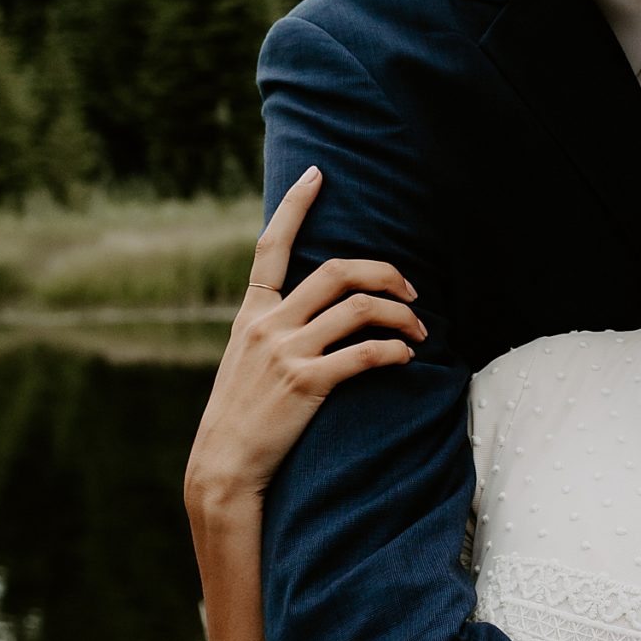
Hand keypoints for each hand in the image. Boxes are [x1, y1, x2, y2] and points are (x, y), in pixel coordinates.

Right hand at [183, 167, 425, 514]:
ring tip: (418, 332)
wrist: (222, 466)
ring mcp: (286, 352)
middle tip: (412, 288)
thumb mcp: (243, 360)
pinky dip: (394, 351)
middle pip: (336, 270)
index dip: (295, 205)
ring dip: (401, 315)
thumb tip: (310, 310)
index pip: (270, 245)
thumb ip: (271, 329)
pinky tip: (405, 358)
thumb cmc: (240, 417)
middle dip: (384, 272)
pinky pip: (365, 353)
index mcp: (251, 313)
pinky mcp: (307, 383)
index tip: (317, 174)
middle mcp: (267, 324)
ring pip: (360, 308)